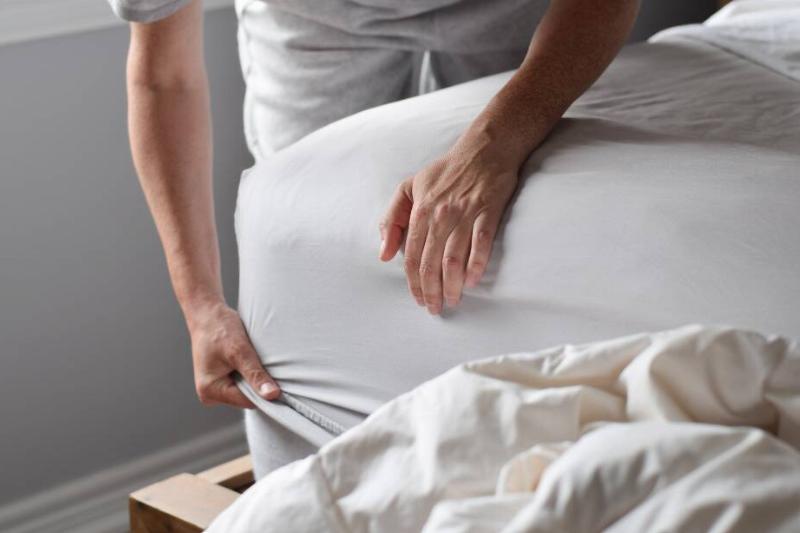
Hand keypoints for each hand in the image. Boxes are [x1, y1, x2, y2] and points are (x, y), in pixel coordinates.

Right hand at [187, 300, 279, 407]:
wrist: (207, 313)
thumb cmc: (219, 328)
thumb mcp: (240, 351)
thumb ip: (255, 374)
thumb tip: (272, 395)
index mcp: (210, 390)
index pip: (247, 401)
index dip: (265, 393)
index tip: (282, 384)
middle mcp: (210, 393)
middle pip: (246, 398)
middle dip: (259, 384)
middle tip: (268, 366)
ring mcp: (215, 388)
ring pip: (246, 390)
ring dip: (255, 377)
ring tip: (255, 360)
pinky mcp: (222, 380)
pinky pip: (243, 383)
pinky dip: (250, 373)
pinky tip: (251, 361)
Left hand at [379, 131, 518, 313]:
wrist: (485, 148)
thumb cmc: (446, 170)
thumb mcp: (410, 187)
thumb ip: (393, 219)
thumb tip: (383, 253)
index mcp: (420, 211)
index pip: (411, 255)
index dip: (413, 282)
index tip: (418, 299)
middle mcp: (440, 215)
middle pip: (430, 262)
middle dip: (431, 290)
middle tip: (435, 309)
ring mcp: (465, 213)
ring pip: (453, 258)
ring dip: (452, 284)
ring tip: (453, 301)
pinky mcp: (488, 211)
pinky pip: (481, 243)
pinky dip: (476, 264)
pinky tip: (473, 281)